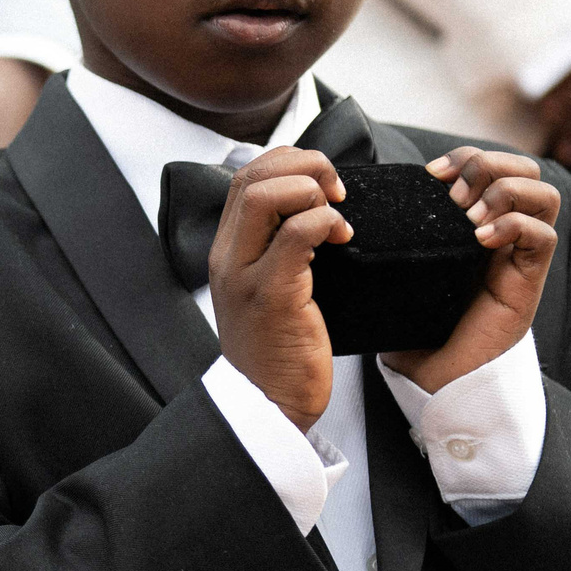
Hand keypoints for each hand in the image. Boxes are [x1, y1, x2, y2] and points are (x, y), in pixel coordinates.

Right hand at [207, 147, 352, 429]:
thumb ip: (279, 251)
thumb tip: (318, 214)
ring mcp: (245, 276)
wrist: (267, 408)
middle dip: (304, 164)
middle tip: (337, 190)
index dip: (288, 163)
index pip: (245, 177)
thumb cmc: (278, 351)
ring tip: (337, 214)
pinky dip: (325, 221)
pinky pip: (297, 235)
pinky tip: (342, 237)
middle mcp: (228, 257)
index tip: (324, 186)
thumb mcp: (268, 290)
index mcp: (227, 251)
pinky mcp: (272, 296)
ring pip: (264, 195)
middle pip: (251, 175)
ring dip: (311, 189)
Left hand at [381, 148, 560, 393]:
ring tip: (470, 217)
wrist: (434, 381)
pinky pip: (544, 236)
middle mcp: (505, 235)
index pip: (492, 166)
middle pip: (525, 169)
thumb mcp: (397, 274)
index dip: (464, 158)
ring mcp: (519, 257)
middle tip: (454, 194)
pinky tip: (481, 240)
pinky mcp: (528, 283)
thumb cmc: (413, 329)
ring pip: (544, 194)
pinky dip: (514, 225)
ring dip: (505, 192)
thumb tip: (351, 209)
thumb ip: (388, 241)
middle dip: (490, 165)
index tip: (431, 175)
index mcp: (475, 224)